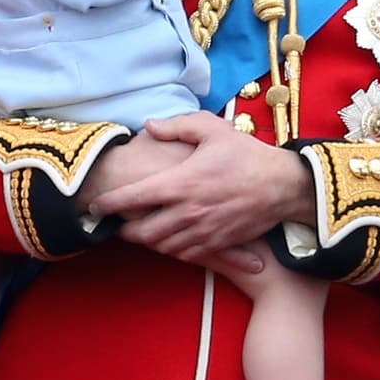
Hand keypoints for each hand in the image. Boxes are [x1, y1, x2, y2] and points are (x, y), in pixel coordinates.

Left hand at [87, 111, 315, 264]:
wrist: (284, 186)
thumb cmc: (248, 155)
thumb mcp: (213, 129)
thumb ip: (177, 125)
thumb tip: (149, 126)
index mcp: (180, 183)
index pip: (131, 199)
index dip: (107, 205)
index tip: (95, 206)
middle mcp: (187, 211)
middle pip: (141, 232)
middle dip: (124, 230)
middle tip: (118, 224)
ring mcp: (202, 231)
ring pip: (161, 246)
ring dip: (148, 241)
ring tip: (142, 232)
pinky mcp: (217, 242)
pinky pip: (185, 254)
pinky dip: (172, 249)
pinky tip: (170, 240)